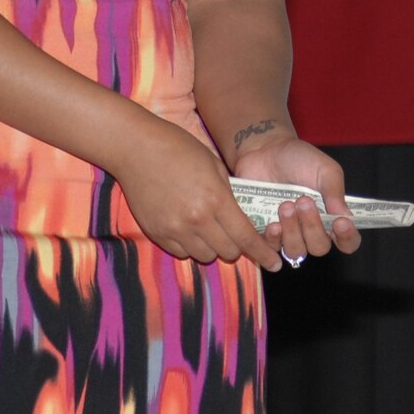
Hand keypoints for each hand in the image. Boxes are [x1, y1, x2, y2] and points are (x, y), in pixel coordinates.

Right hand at [112, 112, 282, 270]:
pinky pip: (181, 253)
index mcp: (216, 200)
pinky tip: (188, 227)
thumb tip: (242, 217)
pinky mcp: (156, 233)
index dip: (263, 254)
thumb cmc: (179, 149)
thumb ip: (230, 194)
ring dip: (212, 247)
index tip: (275, 264)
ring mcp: (174, 229)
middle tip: (235, 234)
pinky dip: (190, 246)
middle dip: (236, 246)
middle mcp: (196, 220)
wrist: (137, 148)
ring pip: (204, 256)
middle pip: (227, 252)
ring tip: (209, 228)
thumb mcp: (214, 165)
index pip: (246, 238)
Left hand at [232, 133, 362, 262]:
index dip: (347, 238)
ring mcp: (289, 233)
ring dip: (292, 232)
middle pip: (319, 247)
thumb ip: (335, 192)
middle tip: (303, 201)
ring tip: (285, 206)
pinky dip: (274, 238)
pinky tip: (272, 223)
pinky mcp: (267, 234)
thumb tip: (346, 217)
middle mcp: (312, 229)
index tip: (340, 222)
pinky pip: (271, 249)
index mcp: (332, 215)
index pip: (347, 240)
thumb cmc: (299, 159)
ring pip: (296, 251)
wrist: (264, 150)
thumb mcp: (324, 169)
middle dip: (312, 227)